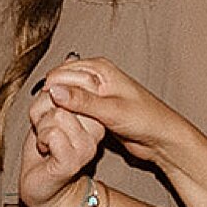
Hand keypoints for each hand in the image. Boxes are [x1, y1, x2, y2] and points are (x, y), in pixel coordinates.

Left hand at [20, 95, 102, 206]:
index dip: (50, 99)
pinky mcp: (74, 160)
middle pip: (64, 99)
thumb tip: (55, 83)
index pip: (72, 88)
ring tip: (46, 143)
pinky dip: (42, 141)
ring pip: (59, 114)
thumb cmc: (46, 151)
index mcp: (95, 117)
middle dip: (44, 112)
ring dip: (42, 128)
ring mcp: (87, 147)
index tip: (48, 116)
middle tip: (46, 132)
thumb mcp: (49, 115)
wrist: (44, 188)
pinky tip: (46, 152)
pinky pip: (53, 134)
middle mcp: (97, 130)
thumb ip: (54, 97)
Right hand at [39, 57, 196, 172]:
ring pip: (64, 97)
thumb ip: (82, 101)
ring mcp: (95, 91)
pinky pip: (73, 108)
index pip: (60, 74)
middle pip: (59, 83)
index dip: (50, 92)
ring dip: (59, 110)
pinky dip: (67, 116)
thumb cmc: (145, 120)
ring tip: (56, 125)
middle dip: (52, 100)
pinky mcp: (95, 106)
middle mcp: (95, 75)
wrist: (161, 138)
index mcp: (99, 68)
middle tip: (49, 120)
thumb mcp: (111, 111)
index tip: (45, 111)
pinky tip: (67, 127)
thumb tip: (54, 91)